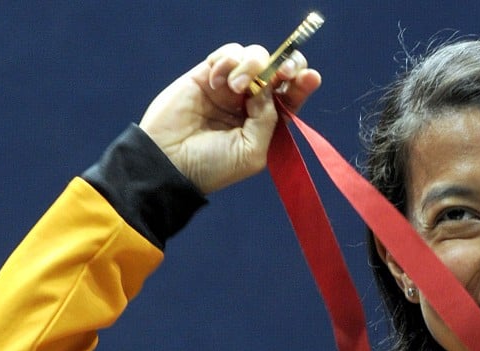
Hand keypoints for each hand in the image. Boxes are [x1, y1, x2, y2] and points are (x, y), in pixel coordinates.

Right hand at [139, 43, 320, 193]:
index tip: (310, 77)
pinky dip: (228, 61)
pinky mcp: (207, 75)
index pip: (291, 96)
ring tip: (236, 86)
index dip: (302, 83)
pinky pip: (228, 54)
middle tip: (283, 71)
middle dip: (286, 65)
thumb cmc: (213, 166)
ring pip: (255, 57)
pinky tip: (218, 82)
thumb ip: (268, 119)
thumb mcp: (253, 151)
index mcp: (266, 123)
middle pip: (278, 71)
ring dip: (253, 66)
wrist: (170, 163)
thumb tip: (268, 87)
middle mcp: (250, 102)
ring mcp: (229, 87)